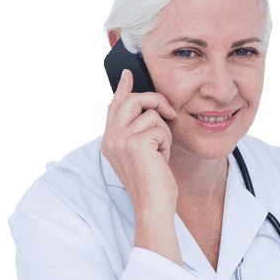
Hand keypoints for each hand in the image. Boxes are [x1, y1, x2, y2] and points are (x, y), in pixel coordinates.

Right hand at [102, 69, 182, 264]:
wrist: (154, 204)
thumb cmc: (154, 183)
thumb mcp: (143, 153)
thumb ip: (139, 131)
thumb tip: (149, 108)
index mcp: (109, 141)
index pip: (114, 107)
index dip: (122, 89)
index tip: (127, 74)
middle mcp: (110, 138)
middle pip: (132, 100)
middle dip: (156, 101)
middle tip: (170, 111)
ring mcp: (120, 139)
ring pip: (150, 114)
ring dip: (164, 132)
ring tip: (161, 152)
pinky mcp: (135, 142)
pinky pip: (160, 127)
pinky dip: (167, 142)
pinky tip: (162, 158)